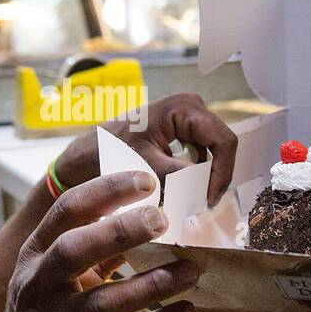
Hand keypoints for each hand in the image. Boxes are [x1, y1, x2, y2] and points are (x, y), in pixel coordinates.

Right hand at [0, 171, 198, 311]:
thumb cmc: (46, 310)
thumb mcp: (57, 273)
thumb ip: (95, 245)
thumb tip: (150, 214)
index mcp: (35, 254)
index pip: (66, 211)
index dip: (104, 191)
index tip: (145, 180)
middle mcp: (37, 285)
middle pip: (74, 249)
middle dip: (120, 231)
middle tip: (163, 218)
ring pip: (102, 301)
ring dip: (151, 284)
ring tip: (189, 270)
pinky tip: (185, 311)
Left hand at [56, 92, 238, 207]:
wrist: (87, 153)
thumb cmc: (109, 153)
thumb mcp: (146, 167)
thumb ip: (179, 176)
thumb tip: (206, 189)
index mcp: (184, 108)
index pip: (223, 141)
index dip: (222, 173)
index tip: (209, 200)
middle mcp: (191, 107)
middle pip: (220, 147)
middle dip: (212, 177)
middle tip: (200, 204)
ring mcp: (187, 118)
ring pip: (212, 153)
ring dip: (202, 178)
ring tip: (188, 199)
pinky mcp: (182, 131)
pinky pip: (200, 155)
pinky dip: (193, 174)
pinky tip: (179, 189)